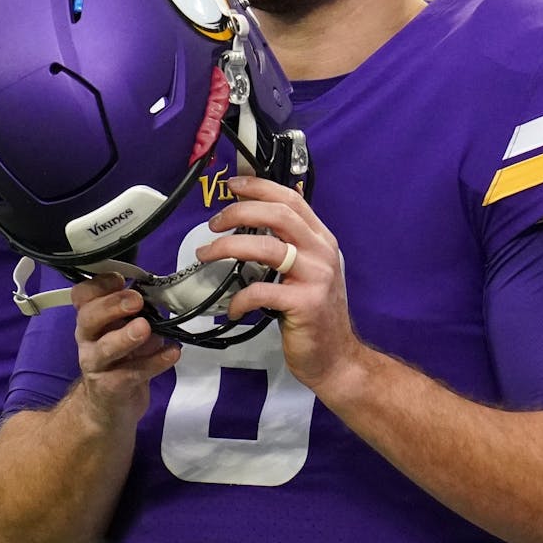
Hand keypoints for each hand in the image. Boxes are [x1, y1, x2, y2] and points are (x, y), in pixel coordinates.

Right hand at [71, 274, 179, 429]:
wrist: (108, 407)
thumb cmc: (120, 359)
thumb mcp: (125, 330)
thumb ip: (137, 313)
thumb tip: (160, 295)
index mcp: (91, 319)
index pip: (83, 295)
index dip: (99, 285)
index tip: (122, 279)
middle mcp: (88, 338)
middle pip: (89, 317)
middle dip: (112, 306)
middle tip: (136, 301)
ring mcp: (96, 364)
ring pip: (105, 348)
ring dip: (125, 336)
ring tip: (145, 328)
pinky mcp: (110, 387)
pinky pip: (131, 374)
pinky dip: (154, 362)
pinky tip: (172, 353)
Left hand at [197, 176, 364, 390]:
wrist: (336, 357)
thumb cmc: (313, 314)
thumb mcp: (306, 272)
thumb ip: (286, 248)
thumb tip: (246, 227)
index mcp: (321, 239)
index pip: (291, 200)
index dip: (260, 188)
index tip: (232, 185)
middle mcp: (322, 252)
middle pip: (279, 215)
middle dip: (240, 212)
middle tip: (213, 223)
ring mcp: (316, 277)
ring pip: (267, 248)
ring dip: (229, 247)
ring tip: (205, 254)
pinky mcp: (305, 304)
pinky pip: (262, 291)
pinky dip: (240, 298)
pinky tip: (232, 308)